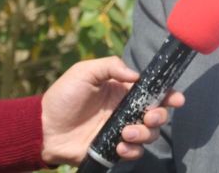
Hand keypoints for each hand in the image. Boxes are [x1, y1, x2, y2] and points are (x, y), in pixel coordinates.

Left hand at [40, 56, 184, 164]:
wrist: (42, 127)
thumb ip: (111, 66)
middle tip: (148, 117)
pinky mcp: (111, 149)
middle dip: (159, 116)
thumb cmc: (63, 96)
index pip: (153, 92)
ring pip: (148, 135)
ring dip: (144, 134)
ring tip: (125, 132)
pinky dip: (131, 151)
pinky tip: (119, 146)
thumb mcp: (84, 72)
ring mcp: (120, 131)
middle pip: (157, 115)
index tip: (176, 99)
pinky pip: (132, 153)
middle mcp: (126, 111)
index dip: (169, 95)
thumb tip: (137, 75)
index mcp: (124, 91)